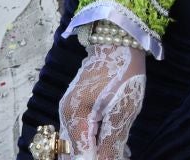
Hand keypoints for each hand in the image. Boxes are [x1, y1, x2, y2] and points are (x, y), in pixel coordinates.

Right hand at [60, 42, 145, 159]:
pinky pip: (83, 134)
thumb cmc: (121, 74)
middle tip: (120, 155)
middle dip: (96, 157)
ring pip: (78, 145)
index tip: (116, 158)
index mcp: (74, 119)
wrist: (117, 41)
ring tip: (122, 152)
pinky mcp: (77, 107)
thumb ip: (112, 143)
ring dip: (98, 152)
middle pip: (73, 153)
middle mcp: (66, 118)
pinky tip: (118, 146)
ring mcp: (70, 112)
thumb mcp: (122, 111)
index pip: (80, 157)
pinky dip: (97, 143)